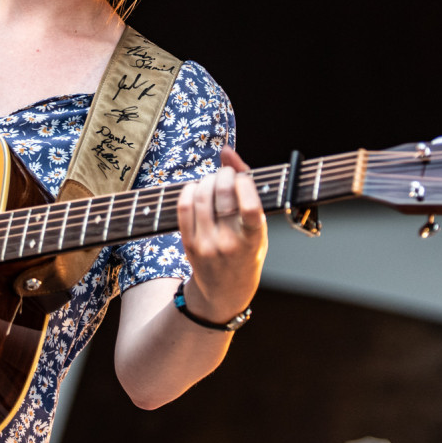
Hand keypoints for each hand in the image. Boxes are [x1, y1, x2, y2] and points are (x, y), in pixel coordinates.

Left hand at [175, 146, 266, 324]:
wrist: (225, 291)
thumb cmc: (247, 252)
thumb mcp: (258, 226)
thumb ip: (247, 186)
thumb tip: (226, 151)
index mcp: (253, 239)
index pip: (250, 208)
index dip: (245, 183)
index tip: (244, 179)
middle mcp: (229, 243)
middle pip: (222, 194)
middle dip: (225, 175)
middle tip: (227, 175)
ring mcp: (206, 244)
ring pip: (201, 196)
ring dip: (207, 180)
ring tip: (214, 182)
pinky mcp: (188, 243)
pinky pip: (183, 206)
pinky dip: (189, 190)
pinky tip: (197, 190)